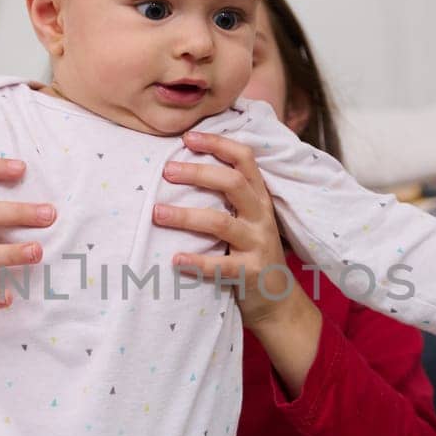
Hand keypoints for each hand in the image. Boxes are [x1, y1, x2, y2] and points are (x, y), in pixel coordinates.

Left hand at [153, 129, 308, 331]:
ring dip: (186, 216)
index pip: (244, 159)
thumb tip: (185, 164)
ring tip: (157, 213)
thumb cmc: (251, 251)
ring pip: (222, 223)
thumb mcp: (247, 217)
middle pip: (233, 184)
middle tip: (167, 170)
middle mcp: (261, 216)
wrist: (277, 298)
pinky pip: (221, 266)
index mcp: (259, 197)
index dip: (218, 144)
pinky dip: (197, 263)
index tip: (187, 137)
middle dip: (198, 173)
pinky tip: (176, 260)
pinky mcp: (251, 272)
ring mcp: (258, 244)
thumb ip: (228, 195)